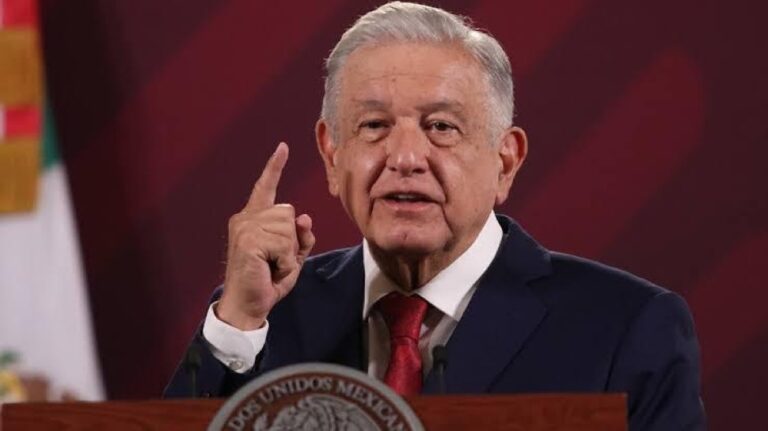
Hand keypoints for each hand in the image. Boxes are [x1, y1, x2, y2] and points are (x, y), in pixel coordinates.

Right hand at [217, 142, 314, 329]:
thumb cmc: (267, 281)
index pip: (266, 188)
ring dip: (289, 254)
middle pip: (289, 213)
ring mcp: (245, 228)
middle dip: (292, 240)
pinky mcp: (248, 241)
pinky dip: (285, 262)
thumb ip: (300, 237)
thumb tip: (305, 218)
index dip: (275, 167)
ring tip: (271, 267)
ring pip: (289, 229)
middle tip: (276, 262)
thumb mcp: (292, 257)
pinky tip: (270, 271)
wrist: (247, 306)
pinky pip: (285, 245)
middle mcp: (245, 219)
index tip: (283, 147)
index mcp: (253, 219)